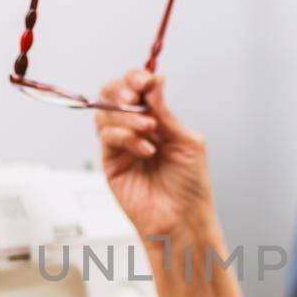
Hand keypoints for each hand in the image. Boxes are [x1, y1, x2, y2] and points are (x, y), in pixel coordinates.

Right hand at [93, 69, 215, 242]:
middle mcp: (135, 128)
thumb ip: (166, 112)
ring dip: (126, 115)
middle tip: (136, 99)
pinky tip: (146, 150)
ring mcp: (121, 145)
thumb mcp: (186, 141)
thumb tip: (156, 79)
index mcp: (156, 119)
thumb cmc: (190, 185)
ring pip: (105, 113)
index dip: (136, 78)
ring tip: (149, 130)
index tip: (144, 81)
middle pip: (112, 94)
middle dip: (122, 91)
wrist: (183, 218)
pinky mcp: (110, 163)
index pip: (136, 87)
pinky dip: (125, 136)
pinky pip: (107, 137)